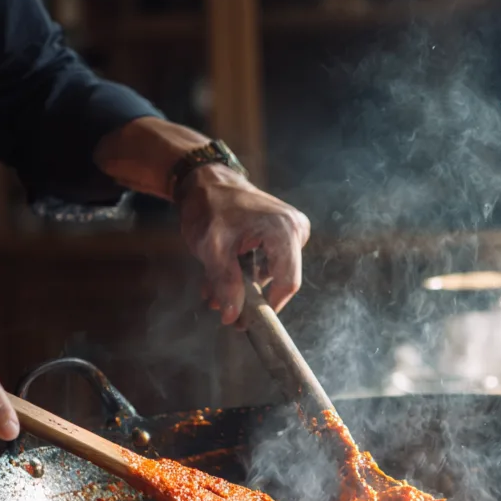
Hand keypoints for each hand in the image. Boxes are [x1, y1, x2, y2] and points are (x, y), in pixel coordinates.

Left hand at [177, 165, 310, 324]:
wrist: (205, 180)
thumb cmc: (209, 206)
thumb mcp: (212, 248)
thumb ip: (225, 283)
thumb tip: (233, 317)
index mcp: (284, 230)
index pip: (287, 282)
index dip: (269, 306)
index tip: (247, 320)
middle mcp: (295, 229)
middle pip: (279, 280)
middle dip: (249, 296)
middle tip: (219, 305)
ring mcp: (291, 231)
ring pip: (271, 275)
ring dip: (242, 286)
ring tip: (213, 290)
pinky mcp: (283, 235)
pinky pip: (268, 264)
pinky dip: (244, 273)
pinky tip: (221, 276)